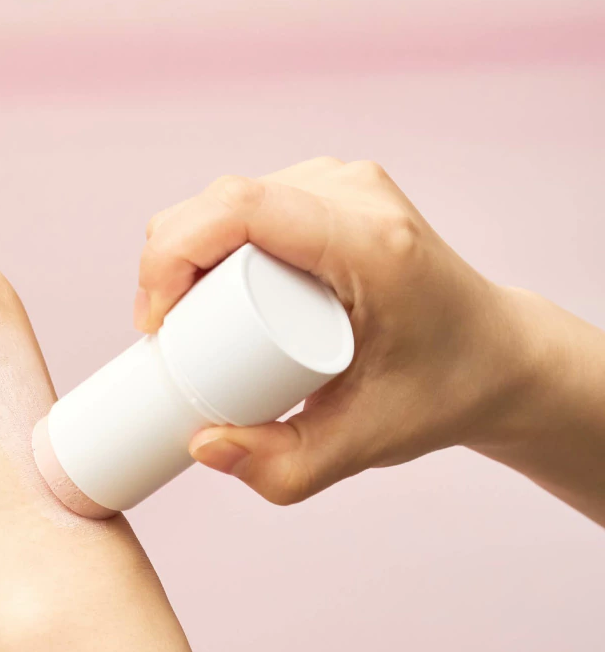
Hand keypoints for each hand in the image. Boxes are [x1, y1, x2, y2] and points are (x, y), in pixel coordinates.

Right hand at [135, 158, 535, 503]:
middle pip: (221, 202)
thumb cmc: (437, 394)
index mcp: (372, 244)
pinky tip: (208, 289)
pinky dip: (210, 241)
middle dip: (169, 265)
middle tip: (165, 338)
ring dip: (186, 254)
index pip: (242, 211)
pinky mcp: (331, 189)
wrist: (493, 356)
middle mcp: (357, 195)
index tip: (157, 326)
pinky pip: (246, 202)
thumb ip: (283, 468)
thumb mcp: (363, 445)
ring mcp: (345, 183)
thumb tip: (201, 445)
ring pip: (226, 199)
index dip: (174, 257)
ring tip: (187, 323)